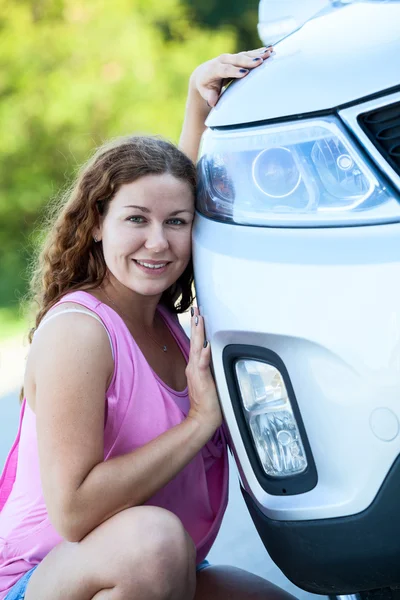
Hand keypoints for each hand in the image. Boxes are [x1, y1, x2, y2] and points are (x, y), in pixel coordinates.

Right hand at [185, 307, 221, 433]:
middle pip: (195, 341)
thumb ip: (208, 367)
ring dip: (199, 333)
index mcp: (195, 366)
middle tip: (196, 309)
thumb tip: (212, 356)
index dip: (197, 329)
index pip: (196, 343)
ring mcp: (196, 372)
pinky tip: (206, 345)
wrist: (203, 417)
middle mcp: (193, 366)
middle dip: (196, 324)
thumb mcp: (209, 380)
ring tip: (199, 319)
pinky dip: (204, 354)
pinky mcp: (201, 379)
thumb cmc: (208, 402)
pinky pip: (203, 364)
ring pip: (197, 348)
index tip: (198, 315)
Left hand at [190, 47, 273, 107]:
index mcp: (214, 69)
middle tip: (260, 61)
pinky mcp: (237, 57)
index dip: (234, 71)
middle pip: (237, 60)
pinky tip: (270, 49)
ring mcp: (231, 57)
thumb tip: (212, 102)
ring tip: (269, 53)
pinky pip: (249, 53)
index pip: (225, 69)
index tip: (244, 73)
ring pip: (245, 55)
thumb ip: (209, 95)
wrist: (203, 73)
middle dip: (248, 61)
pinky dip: (259, 51)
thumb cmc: (205, 85)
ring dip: (257, 54)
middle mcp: (223, 60)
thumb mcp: (205, 91)